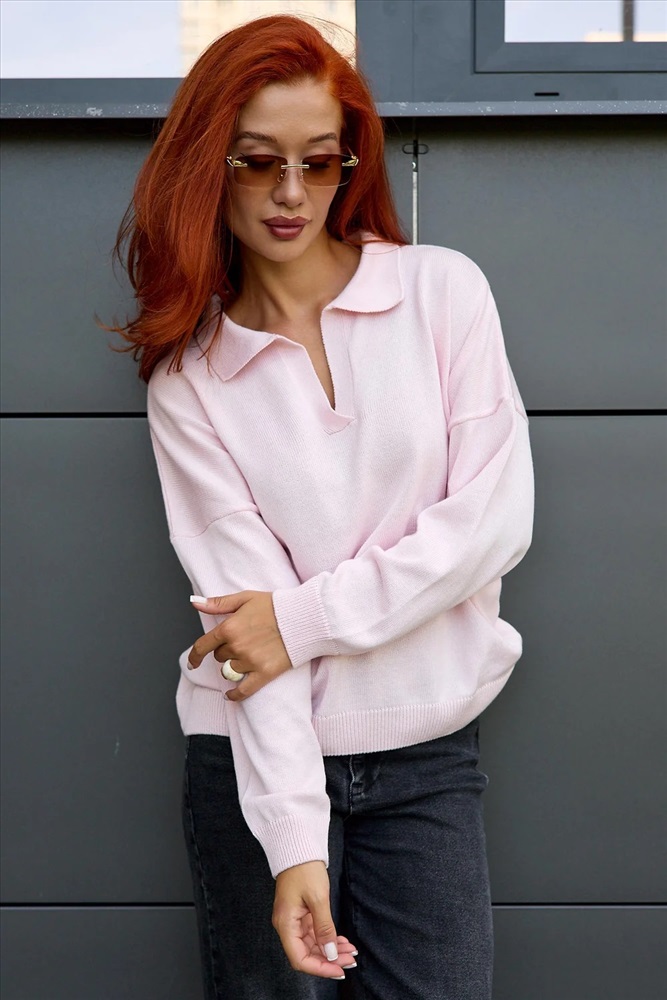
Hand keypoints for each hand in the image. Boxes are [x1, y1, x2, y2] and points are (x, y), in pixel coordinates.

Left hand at [187, 591, 291, 701]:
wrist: (304, 617)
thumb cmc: (275, 605)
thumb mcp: (245, 598)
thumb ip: (218, 603)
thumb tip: (195, 603)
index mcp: (229, 628)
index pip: (202, 646)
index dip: (195, 656)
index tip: (193, 662)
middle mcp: (236, 647)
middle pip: (219, 657)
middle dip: (226, 651)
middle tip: (243, 641)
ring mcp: (250, 662)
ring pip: (230, 671)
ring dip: (234, 666)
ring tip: (249, 655)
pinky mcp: (264, 673)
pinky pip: (243, 690)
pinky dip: (235, 695)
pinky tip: (230, 695)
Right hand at [273, 861, 357, 979]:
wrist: (299, 847)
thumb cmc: (305, 868)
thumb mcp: (318, 898)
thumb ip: (324, 928)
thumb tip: (331, 954)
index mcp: (286, 924)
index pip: (300, 958)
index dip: (320, 968)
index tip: (339, 969)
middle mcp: (287, 926)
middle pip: (307, 954)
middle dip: (330, 960)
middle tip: (351, 960)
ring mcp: (294, 920)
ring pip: (313, 945)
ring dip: (332, 950)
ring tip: (351, 951)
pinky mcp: (301, 914)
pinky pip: (315, 934)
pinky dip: (329, 938)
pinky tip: (343, 940)